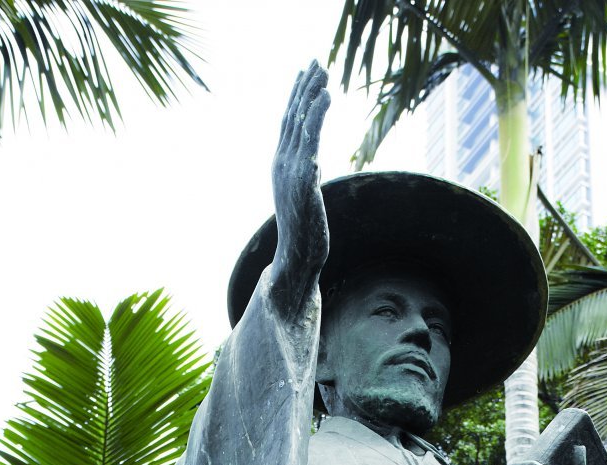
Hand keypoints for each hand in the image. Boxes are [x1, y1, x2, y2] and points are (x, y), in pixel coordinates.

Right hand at [269, 63, 330, 317]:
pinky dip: (316, 114)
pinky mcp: (304, 179)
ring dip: (312, 93)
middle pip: (293, 116)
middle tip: (317, 61)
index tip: (307, 74)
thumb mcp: (301, 197)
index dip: (297, 97)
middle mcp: (283, 163)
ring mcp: (291, 170)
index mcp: (280, 166)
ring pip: (301, 121)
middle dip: (304, 87)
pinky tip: (326, 95)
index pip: (288, 123)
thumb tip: (312, 163)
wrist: (295, 262)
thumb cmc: (302, 236)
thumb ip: (305, 175)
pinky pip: (310, 139)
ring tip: (324, 70)